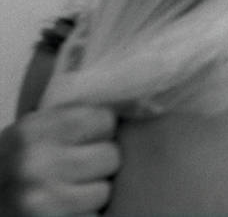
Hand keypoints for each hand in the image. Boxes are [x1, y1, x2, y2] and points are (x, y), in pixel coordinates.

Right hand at [0, 105, 119, 215]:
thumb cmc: (14, 166)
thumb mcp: (31, 134)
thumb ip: (70, 119)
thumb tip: (131, 104)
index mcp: (34, 131)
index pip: (105, 119)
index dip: (102, 130)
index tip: (88, 139)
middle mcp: (35, 164)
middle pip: (111, 156)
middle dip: (101, 163)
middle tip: (78, 170)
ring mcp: (41, 201)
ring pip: (105, 191)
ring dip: (94, 193)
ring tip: (69, 192)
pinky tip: (66, 211)